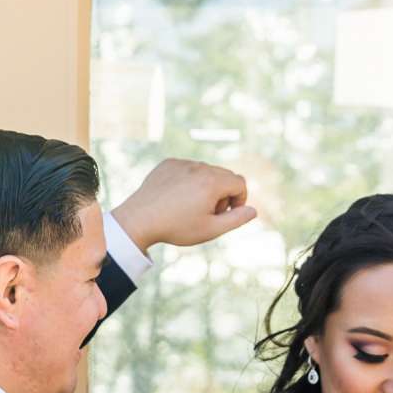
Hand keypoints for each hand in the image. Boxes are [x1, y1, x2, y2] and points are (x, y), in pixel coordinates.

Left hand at [112, 159, 255, 253]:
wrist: (139, 220)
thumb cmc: (176, 227)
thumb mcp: (210, 229)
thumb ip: (236, 220)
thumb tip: (253, 210)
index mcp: (212, 182)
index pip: (240, 183)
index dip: (239, 200)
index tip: (225, 214)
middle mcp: (199, 167)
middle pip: (224, 175)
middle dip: (223, 194)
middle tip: (207, 213)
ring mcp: (182, 163)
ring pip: (206, 171)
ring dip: (206, 186)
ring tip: (190, 206)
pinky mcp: (168, 163)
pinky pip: (188, 168)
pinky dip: (189, 180)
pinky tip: (176, 197)